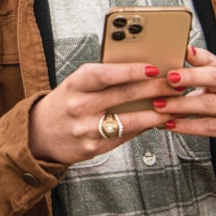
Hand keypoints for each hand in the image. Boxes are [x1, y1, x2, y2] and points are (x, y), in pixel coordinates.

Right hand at [28, 62, 183, 164]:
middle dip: (154, 89)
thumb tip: (141, 70)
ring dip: (156, 113)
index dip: (130, 70)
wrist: (39, 134)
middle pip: (123, 96)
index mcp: (75, 84)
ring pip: (129, 121)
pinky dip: (144, 128)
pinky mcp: (93, 148)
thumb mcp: (77, 84)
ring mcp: (86, 129)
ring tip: (174, 105)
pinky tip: (157, 121)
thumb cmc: (65, 102)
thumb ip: (104, 77)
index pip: (105, 74)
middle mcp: (79, 106)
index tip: (153, 68)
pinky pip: (125, 136)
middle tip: (175, 84)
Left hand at [153, 45, 215, 151]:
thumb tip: (161, 73)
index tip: (182, 49)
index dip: (198, 54)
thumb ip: (196, 77)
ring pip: (210, 104)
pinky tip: (172, 124)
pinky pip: (212, 127)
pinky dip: (190, 126)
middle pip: (215, 77)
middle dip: (190, 76)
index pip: (213, 59)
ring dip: (182, 105)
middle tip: (168, 77)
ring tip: (160, 105)